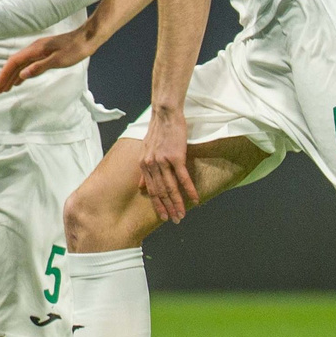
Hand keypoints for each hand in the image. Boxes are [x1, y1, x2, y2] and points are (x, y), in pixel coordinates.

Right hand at [0, 28, 91, 92]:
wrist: (87, 38)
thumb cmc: (75, 50)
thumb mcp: (58, 61)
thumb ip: (39, 67)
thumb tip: (22, 75)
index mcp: (35, 50)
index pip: (14, 62)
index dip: (5, 74)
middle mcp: (34, 49)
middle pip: (15, 64)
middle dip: (6, 77)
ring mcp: (39, 51)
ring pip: (21, 64)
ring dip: (13, 76)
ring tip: (7, 88)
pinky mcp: (44, 53)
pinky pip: (28, 64)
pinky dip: (22, 73)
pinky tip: (21, 80)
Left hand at [137, 107, 195, 224]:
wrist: (164, 115)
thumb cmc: (157, 132)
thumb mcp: (145, 151)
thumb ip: (144, 170)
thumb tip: (140, 187)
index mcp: (144, 165)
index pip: (151, 190)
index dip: (157, 204)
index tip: (163, 216)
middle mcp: (151, 165)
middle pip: (160, 192)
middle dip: (167, 208)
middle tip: (175, 220)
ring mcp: (163, 161)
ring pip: (170, 188)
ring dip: (178, 203)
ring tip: (183, 214)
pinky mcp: (175, 157)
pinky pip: (183, 177)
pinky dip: (189, 190)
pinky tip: (195, 199)